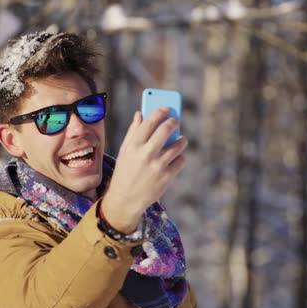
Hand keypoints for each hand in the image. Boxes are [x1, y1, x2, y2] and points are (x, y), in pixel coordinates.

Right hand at [101, 107, 186, 232]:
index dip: (160, 112)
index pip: (150, 122)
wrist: (125, 199)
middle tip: (175, 121)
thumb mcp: (124, 151)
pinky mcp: (166, 177)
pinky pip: (180, 160)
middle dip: (173, 122)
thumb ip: (133, 132)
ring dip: (181, 140)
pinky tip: (176, 158)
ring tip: (181, 139)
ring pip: (178, 145)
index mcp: (133, 146)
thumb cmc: (125, 172)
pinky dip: (179, 157)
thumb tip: (140, 114)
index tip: (166, 108)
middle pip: (166, 130)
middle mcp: (145, 154)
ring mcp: (157, 166)